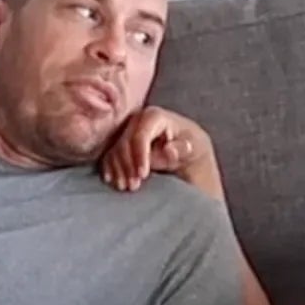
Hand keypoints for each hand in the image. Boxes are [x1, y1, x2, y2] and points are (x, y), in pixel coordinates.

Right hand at [103, 106, 217, 192]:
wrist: (186, 149)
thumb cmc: (192, 146)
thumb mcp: (194, 148)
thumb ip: (182, 149)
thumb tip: (168, 149)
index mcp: (155, 116)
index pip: (141, 135)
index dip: (139, 155)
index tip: (143, 175)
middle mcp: (137, 120)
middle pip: (124, 143)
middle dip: (128, 166)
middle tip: (135, 186)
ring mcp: (126, 130)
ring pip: (115, 150)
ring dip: (119, 170)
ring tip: (128, 187)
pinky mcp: (120, 142)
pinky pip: (109, 155)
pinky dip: (111, 169)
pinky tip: (115, 182)